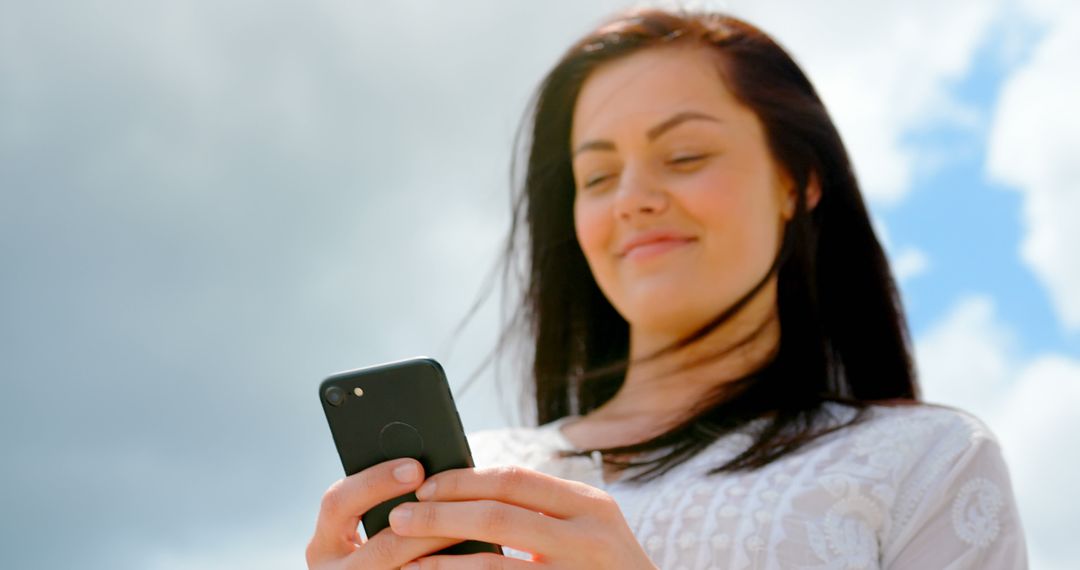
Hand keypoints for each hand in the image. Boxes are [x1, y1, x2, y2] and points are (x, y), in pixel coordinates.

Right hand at [306, 458, 461, 568]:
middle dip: (425, 521)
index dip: (376, 482)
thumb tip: (422, 468)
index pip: (338, 503)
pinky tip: (470, 556)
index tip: (415, 468)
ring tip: (472, 527)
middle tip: (457, 501)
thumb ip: (382, 502)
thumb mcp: (365, 526)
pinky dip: (444, 567)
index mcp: (324, 544)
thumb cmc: (382, 548)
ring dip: (441, 548)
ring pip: (409, 569)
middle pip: (382, 546)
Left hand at [387, 465, 657, 568]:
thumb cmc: (603, 568)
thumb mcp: (589, 528)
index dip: (463, 480)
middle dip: (441, 515)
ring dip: (441, 561)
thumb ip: (544, 508)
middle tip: (399, 517)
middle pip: (498, 516)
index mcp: (591, 504)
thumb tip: (466, 492)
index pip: (515, 479)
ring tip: (405, 560)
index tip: (425, 486)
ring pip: (494, 564)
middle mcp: (589, 537)